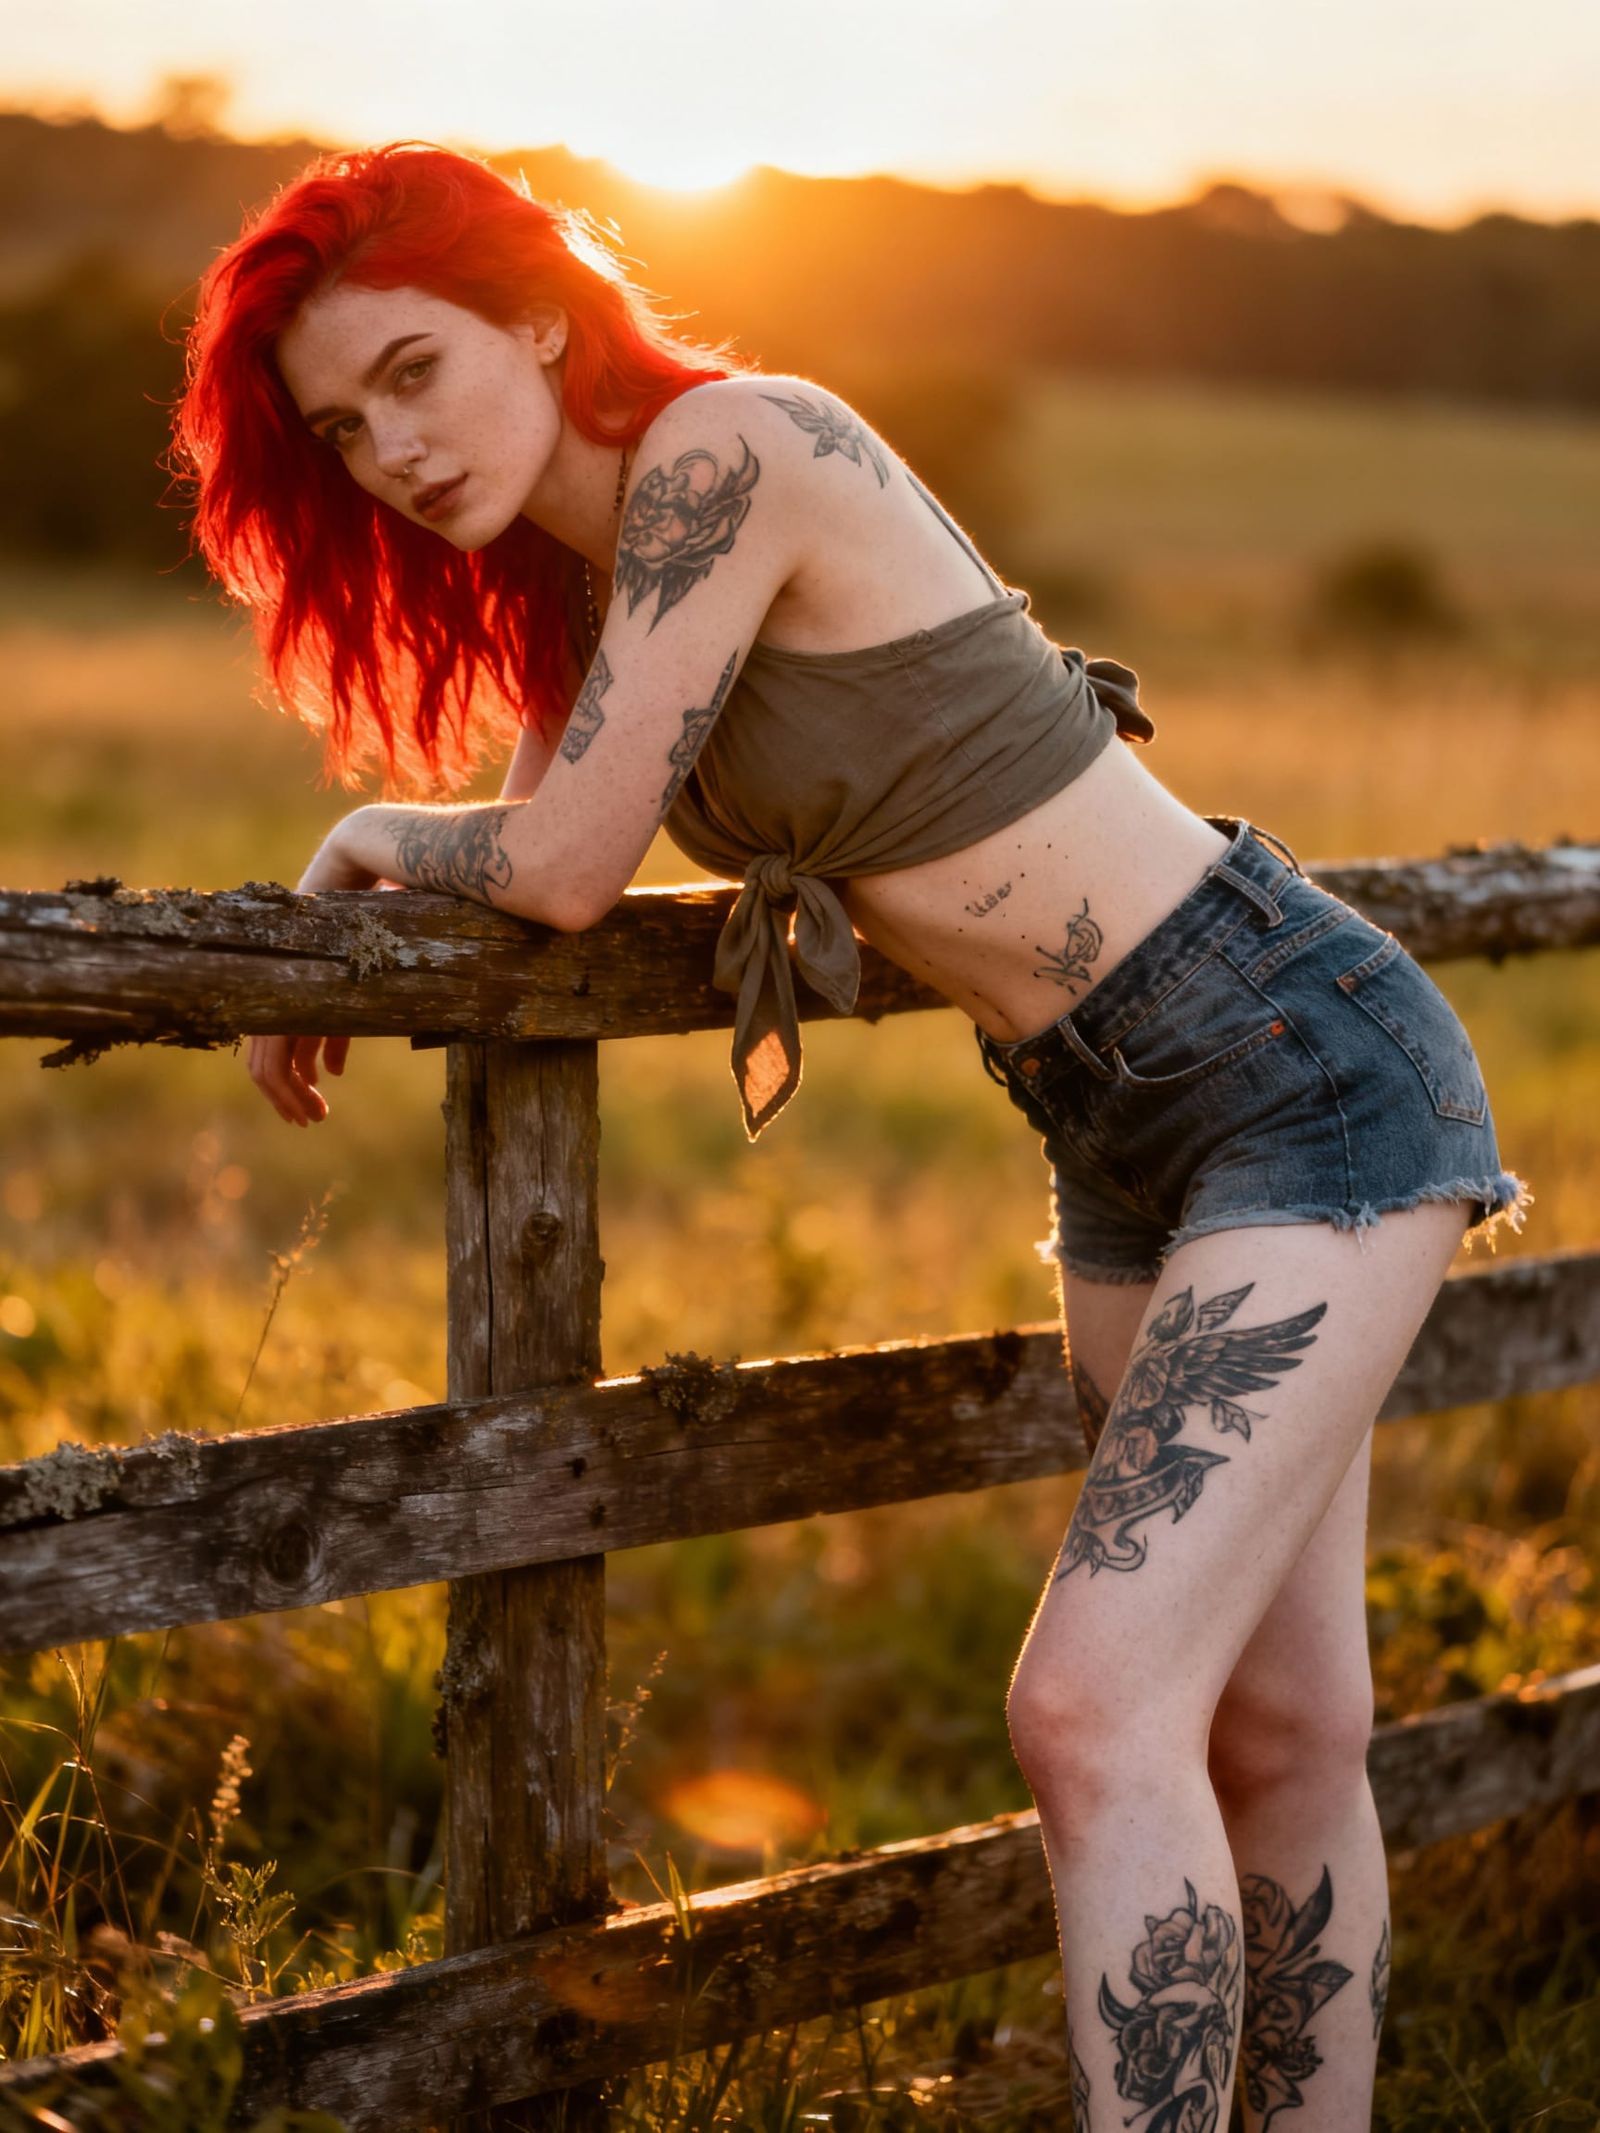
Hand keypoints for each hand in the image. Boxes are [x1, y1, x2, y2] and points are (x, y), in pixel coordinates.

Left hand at [248, 814, 371, 1123]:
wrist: (374, 857)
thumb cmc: (381, 907)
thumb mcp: (365, 975)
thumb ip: (340, 1021)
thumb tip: (330, 1069)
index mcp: (286, 983)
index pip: (269, 1044)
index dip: (284, 1081)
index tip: (308, 1105)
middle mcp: (276, 983)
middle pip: (262, 1058)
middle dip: (283, 1097)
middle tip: (307, 1122)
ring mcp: (280, 976)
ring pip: (267, 1056)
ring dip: (287, 1094)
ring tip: (312, 1118)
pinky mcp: (291, 974)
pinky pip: (282, 1039)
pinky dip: (295, 1072)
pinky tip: (320, 1089)